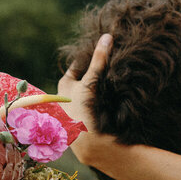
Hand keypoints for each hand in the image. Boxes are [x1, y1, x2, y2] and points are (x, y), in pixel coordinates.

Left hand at [58, 33, 110, 163]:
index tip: (104, 47)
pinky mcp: (84, 118)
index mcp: (64, 84)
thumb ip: (99, 60)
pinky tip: (113, 94)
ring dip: (100, 83)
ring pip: (89, 89)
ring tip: (115, 73)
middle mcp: (67, 94)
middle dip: (96, 69)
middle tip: (113, 58)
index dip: (90, 56)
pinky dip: (102, 96)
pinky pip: (94, 101)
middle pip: (84, 76)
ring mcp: (75, 107)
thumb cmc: (83, 110)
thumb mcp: (90, 82)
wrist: (87, 143)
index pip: (79, 63)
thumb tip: (107, 37)